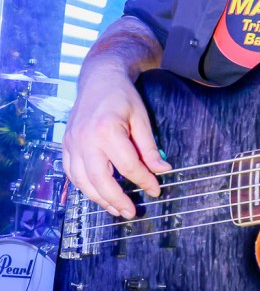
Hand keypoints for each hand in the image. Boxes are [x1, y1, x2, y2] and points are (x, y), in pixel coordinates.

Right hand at [62, 61, 170, 218]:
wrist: (99, 78)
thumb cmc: (123, 97)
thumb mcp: (142, 118)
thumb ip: (149, 147)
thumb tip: (162, 171)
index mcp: (107, 130)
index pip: (128, 165)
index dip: (144, 181)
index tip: (156, 190)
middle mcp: (85, 138)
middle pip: (100, 179)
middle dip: (116, 199)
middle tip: (131, 212)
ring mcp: (72, 142)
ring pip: (82, 180)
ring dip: (99, 198)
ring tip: (115, 209)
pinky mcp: (66, 144)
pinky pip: (71, 173)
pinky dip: (84, 187)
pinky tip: (97, 194)